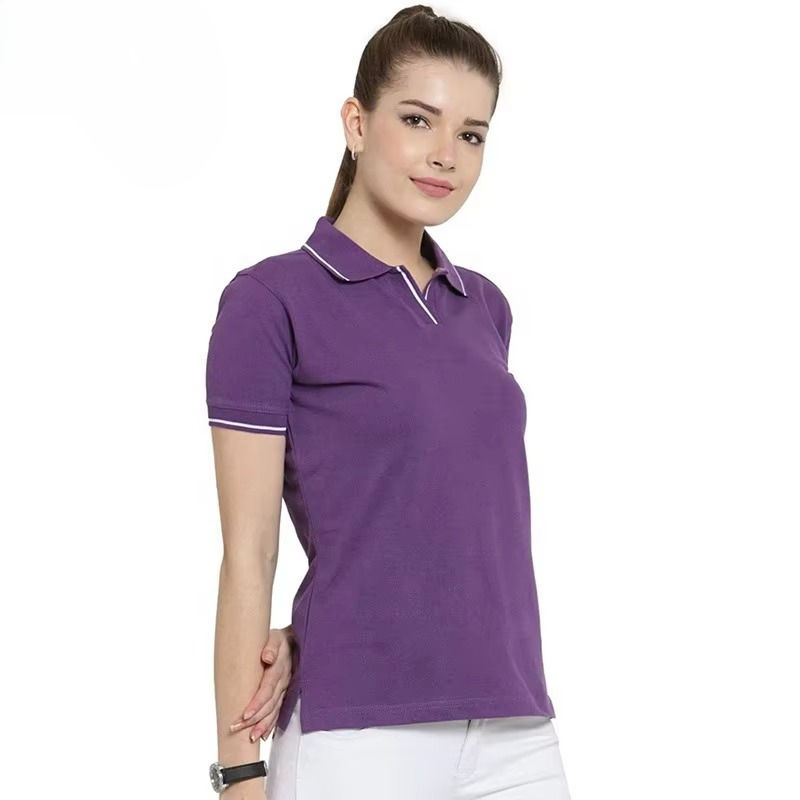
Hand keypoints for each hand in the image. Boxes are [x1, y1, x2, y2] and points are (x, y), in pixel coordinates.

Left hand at [229, 625, 295, 740]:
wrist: (296, 641)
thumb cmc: (281, 640)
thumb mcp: (276, 637)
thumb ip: (271, 647)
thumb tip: (267, 657)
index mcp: (279, 669)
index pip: (267, 690)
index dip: (256, 704)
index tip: (244, 716)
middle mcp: (283, 682)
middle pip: (269, 705)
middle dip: (253, 719)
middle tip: (235, 729)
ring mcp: (286, 689)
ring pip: (274, 711)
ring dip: (263, 725)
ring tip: (251, 737)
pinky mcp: (285, 693)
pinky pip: (279, 711)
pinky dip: (272, 724)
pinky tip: (264, 734)